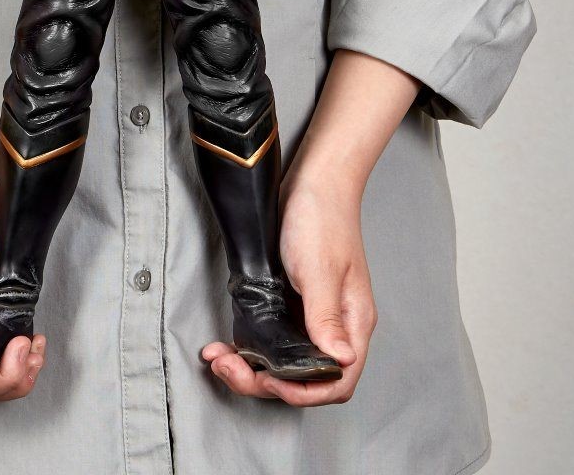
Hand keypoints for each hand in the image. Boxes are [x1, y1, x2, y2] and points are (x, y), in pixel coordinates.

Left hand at [201, 170, 374, 405]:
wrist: (314, 181)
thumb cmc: (323, 218)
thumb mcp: (319, 268)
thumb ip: (325, 316)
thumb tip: (341, 359)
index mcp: (352, 323)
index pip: (336, 381)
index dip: (303, 391)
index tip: (269, 380)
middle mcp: (334, 326)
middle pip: (306, 378)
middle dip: (266, 382)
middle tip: (230, 368)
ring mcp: (312, 315)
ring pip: (285, 361)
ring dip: (253, 368)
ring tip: (221, 360)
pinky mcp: (291, 302)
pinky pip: (272, 338)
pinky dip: (250, 347)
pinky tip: (229, 344)